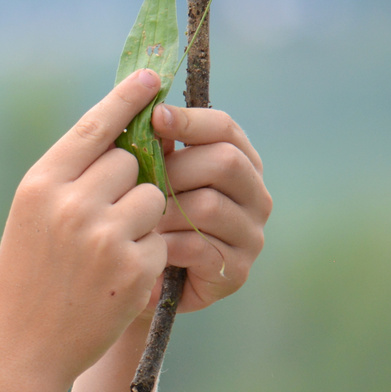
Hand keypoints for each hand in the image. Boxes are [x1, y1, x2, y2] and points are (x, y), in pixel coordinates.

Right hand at [0, 69, 169, 389]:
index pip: (94, 127)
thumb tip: (123, 134)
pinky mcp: (133, 266)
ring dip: (145, 216)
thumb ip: (70, 175)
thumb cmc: (26, 276)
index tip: (152, 78)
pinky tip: (116, 277)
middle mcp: (70, 204)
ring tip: (110, 248)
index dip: (127, 99)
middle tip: (106, 212)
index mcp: (40, 185)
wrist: (22, 346)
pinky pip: (161, 238)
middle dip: (131, 180)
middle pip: (132, 160)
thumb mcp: (31, 217)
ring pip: (154, 196)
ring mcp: (104, 236)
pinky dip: (148, 254)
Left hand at [151, 104, 271, 312]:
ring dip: (165, 211)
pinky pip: (200, 247)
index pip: (225, 129)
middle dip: (174, 169)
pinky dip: (166, 244)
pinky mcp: (236, 272)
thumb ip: (153, 147)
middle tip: (139, 184)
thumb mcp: (145, 178)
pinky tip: (147, 246)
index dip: (190, 120)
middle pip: (224, 162)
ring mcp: (251, 236)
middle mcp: (255, 196)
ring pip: (209, 205)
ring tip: (138, 220)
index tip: (154, 116)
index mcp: (238, 163)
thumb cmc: (141, 220)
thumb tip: (145, 108)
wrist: (135, 283)